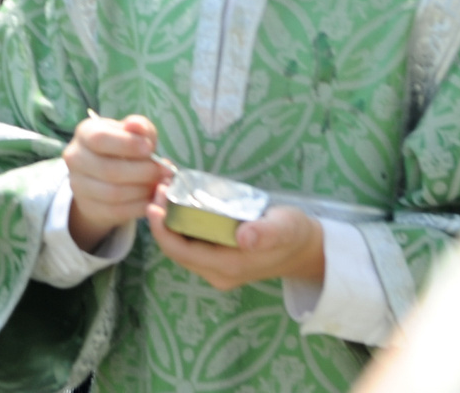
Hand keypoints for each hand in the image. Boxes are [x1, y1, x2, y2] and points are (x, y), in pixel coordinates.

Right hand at [64, 113, 167, 250]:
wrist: (104, 174)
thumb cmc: (122, 147)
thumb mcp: (132, 132)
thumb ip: (138, 127)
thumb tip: (136, 126)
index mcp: (85, 133)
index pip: (100, 139)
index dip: (127, 145)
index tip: (150, 149)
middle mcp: (75, 158)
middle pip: (109, 170)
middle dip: (143, 172)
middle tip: (163, 171)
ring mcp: (79, 185)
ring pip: (114, 193)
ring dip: (143, 191)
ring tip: (159, 185)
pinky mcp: (89, 207)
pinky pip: (117, 212)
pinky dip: (140, 207)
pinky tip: (151, 200)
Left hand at [147, 202, 324, 292]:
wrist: (305, 249)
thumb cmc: (293, 234)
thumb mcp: (285, 228)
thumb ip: (266, 233)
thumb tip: (244, 237)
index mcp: (228, 266)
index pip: (180, 251)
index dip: (161, 228)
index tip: (154, 200)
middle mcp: (217, 273)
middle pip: (175, 249)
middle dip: (161, 220)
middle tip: (158, 187)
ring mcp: (216, 269)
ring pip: (180, 247)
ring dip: (168, 222)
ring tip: (165, 190)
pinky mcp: (218, 261)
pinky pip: (190, 244)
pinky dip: (180, 225)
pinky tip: (179, 202)